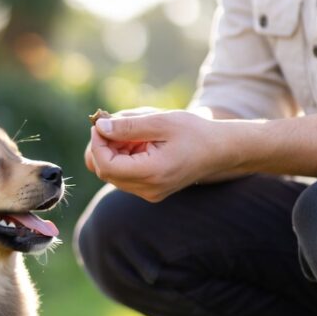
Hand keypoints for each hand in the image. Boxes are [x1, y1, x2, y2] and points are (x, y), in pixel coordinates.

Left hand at [88, 109, 230, 201]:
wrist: (219, 150)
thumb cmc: (194, 132)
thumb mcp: (161, 121)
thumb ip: (129, 126)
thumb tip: (100, 127)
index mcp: (152, 173)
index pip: (106, 165)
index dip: (97, 144)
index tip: (100, 124)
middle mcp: (148, 190)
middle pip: (106, 172)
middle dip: (102, 147)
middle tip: (112, 125)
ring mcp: (149, 193)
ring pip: (113, 175)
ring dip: (112, 152)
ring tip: (130, 133)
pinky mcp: (150, 191)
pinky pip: (125, 177)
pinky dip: (123, 159)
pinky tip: (137, 143)